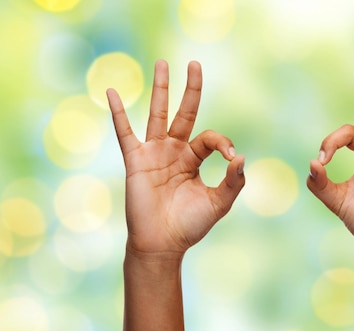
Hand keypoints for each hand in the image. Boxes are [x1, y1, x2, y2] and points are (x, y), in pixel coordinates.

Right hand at [107, 60, 244, 256]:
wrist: (163, 243)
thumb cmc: (190, 225)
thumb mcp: (219, 203)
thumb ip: (233, 181)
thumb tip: (241, 156)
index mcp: (194, 159)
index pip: (209, 137)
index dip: (222, 142)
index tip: (230, 156)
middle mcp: (174, 151)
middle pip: (184, 112)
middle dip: (190, 89)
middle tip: (195, 63)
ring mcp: (154, 153)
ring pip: (157, 114)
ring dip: (160, 89)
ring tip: (163, 63)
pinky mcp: (136, 160)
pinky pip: (125, 132)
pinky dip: (119, 112)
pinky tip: (112, 91)